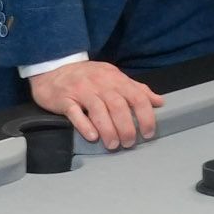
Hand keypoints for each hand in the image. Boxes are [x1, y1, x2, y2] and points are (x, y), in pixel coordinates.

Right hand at [31, 59, 163, 148]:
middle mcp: (100, 83)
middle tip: (128, 143)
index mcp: (115, 79)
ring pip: (99, 111)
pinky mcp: (64, 99)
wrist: (54, 68)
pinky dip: (85, 126)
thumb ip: (136, 89)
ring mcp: (81, 90)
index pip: (137, 97)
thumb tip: (159, 101)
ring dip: (108, 130)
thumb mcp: (114, 77)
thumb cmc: (88, 77)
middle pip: (118, 106)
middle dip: (126, 127)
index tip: (148, 133)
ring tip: (113, 144)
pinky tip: (92, 137)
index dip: (146, 116)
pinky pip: (75, 113)